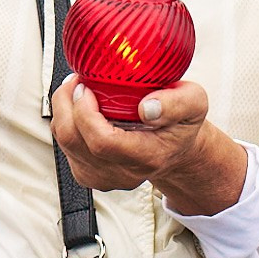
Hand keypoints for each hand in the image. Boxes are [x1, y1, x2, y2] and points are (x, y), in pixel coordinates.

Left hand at [49, 76, 247, 216]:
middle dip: (67, 105)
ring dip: (64, 110)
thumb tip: (148, 107)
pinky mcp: (89, 173)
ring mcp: (103, 176)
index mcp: (148, 156)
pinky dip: (66, 121)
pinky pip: (64, 146)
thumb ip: (178, 102)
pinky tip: (80, 108)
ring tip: (79, 89)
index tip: (87, 88)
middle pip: (75, 141)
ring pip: (65, 142)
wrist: (175, 148)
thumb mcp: (194, 103)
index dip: (85, 113)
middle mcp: (123, 172)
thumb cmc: (181, 124)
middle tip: (78, 81)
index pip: (103, 142)